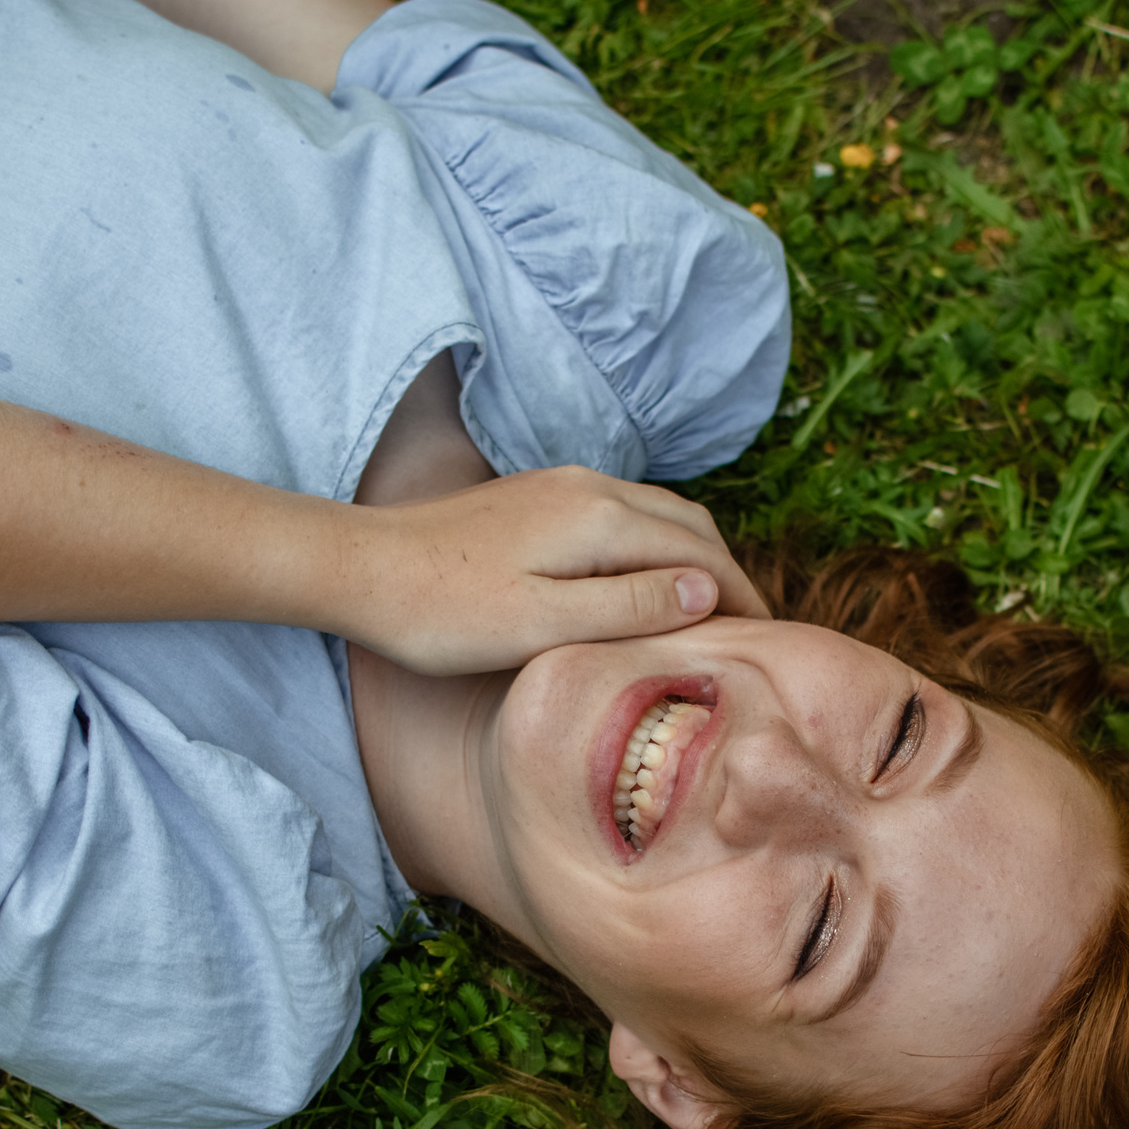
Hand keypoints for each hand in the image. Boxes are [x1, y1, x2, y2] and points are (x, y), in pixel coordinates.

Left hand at [332, 466, 767, 674]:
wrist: (359, 568)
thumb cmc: (442, 611)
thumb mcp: (542, 624)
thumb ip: (630, 605)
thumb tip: (709, 589)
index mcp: (600, 519)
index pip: (702, 554)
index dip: (742, 598)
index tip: (769, 641)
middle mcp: (589, 488)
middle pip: (689, 524)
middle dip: (727, 572)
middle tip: (750, 629)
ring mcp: (561, 486)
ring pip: (656, 514)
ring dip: (693, 557)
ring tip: (708, 611)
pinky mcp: (536, 497)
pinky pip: (622, 514)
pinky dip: (655, 547)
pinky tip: (644, 583)